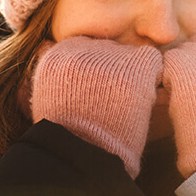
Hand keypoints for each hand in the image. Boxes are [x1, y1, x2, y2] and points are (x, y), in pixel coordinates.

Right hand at [30, 36, 162, 177]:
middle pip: (106, 49)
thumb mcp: (44, 96)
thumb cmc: (66, 135)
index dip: (92, 70)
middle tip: (113, 100)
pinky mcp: (136, 64)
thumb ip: (50, 69)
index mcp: (58, 55)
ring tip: (128, 103)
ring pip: (129, 55)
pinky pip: (152, 60)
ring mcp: (111, 54)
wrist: (85, 151)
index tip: (94, 94)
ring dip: (132, 75)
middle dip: (112, 71)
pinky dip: (152, 76)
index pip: (83, 49)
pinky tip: (145, 97)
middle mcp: (84, 48)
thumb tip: (44, 44)